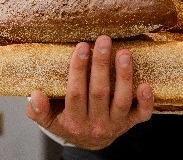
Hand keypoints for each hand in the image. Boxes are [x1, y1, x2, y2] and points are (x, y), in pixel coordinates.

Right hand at [26, 35, 153, 149]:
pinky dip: (146, 101)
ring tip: (124, 53)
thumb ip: (38, 110)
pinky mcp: (132, 123)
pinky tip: (146, 84)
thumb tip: (35, 94)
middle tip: (104, 40)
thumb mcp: (49, 120)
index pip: (75, 93)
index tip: (82, 46)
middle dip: (101, 64)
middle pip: (99, 92)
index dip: (78, 69)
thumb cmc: (68, 121)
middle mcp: (96, 123)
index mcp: (74, 120)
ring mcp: (116, 124)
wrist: (91, 143)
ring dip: (124, 76)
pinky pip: (142, 115)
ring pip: (122, 100)